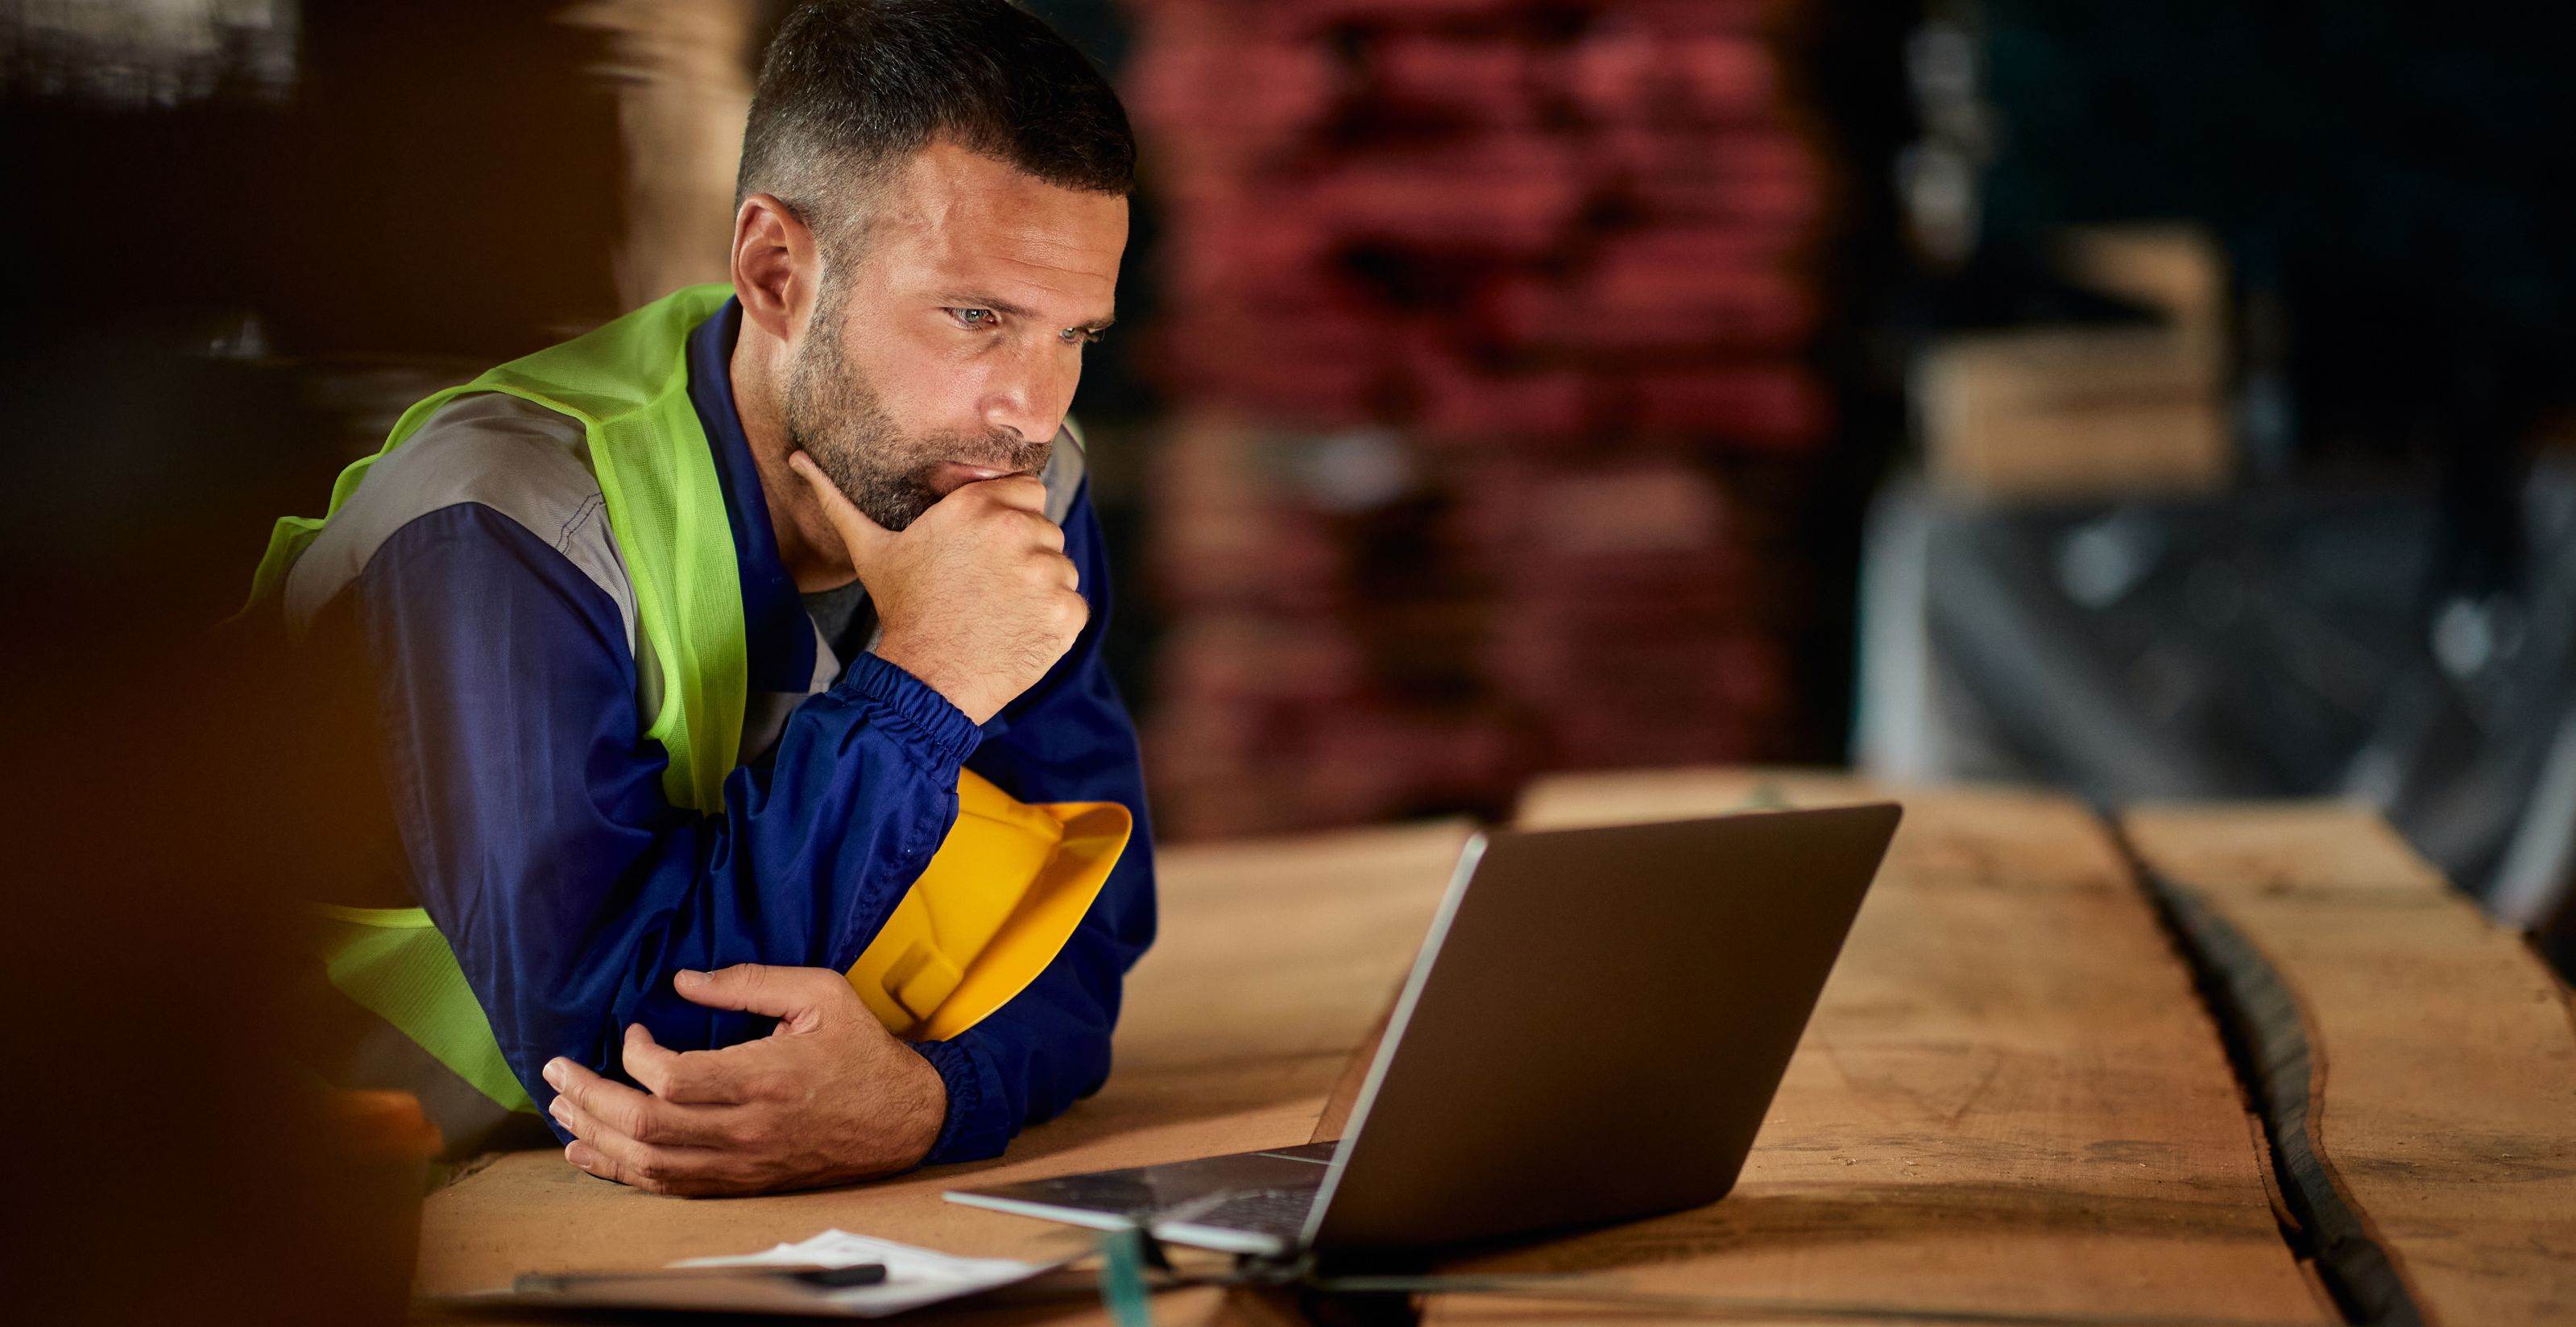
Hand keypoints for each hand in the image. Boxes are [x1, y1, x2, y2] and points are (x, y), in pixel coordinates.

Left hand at [542, 964, 946, 1195]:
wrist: (903, 1118)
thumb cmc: (862, 1051)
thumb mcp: (821, 994)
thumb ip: (750, 982)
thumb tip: (684, 979)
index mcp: (767, 1078)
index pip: (674, 1079)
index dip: (635, 1055)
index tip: (632, 1031)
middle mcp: (749, 1129)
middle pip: (647, 1125)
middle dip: (590, 1096)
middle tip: (558, 1070)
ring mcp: (743, 1163)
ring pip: (649, 1163)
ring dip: (595, 1135)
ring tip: (562, 1108)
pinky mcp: (741, 1182)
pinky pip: (668, 1186)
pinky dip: (619, 1172)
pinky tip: (588, 1153)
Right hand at [788, 452, 1084, 724]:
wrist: (927, 679)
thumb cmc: (901, 610)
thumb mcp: (871, 550)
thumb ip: (838, 499)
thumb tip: (796, 459)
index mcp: (978, 506)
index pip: (1026, 488)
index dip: (1010, 514)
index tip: (989, 546)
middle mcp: (1018, 531)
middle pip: (1045, 527)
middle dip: (1025, 551)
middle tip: (988, 585)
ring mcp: (1047, 573)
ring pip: (1061, 567)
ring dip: (1040, 586)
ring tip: (999, 611)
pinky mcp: (1066, 613)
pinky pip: (1073, 605)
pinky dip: (1053, 621)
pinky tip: (1016, 632)